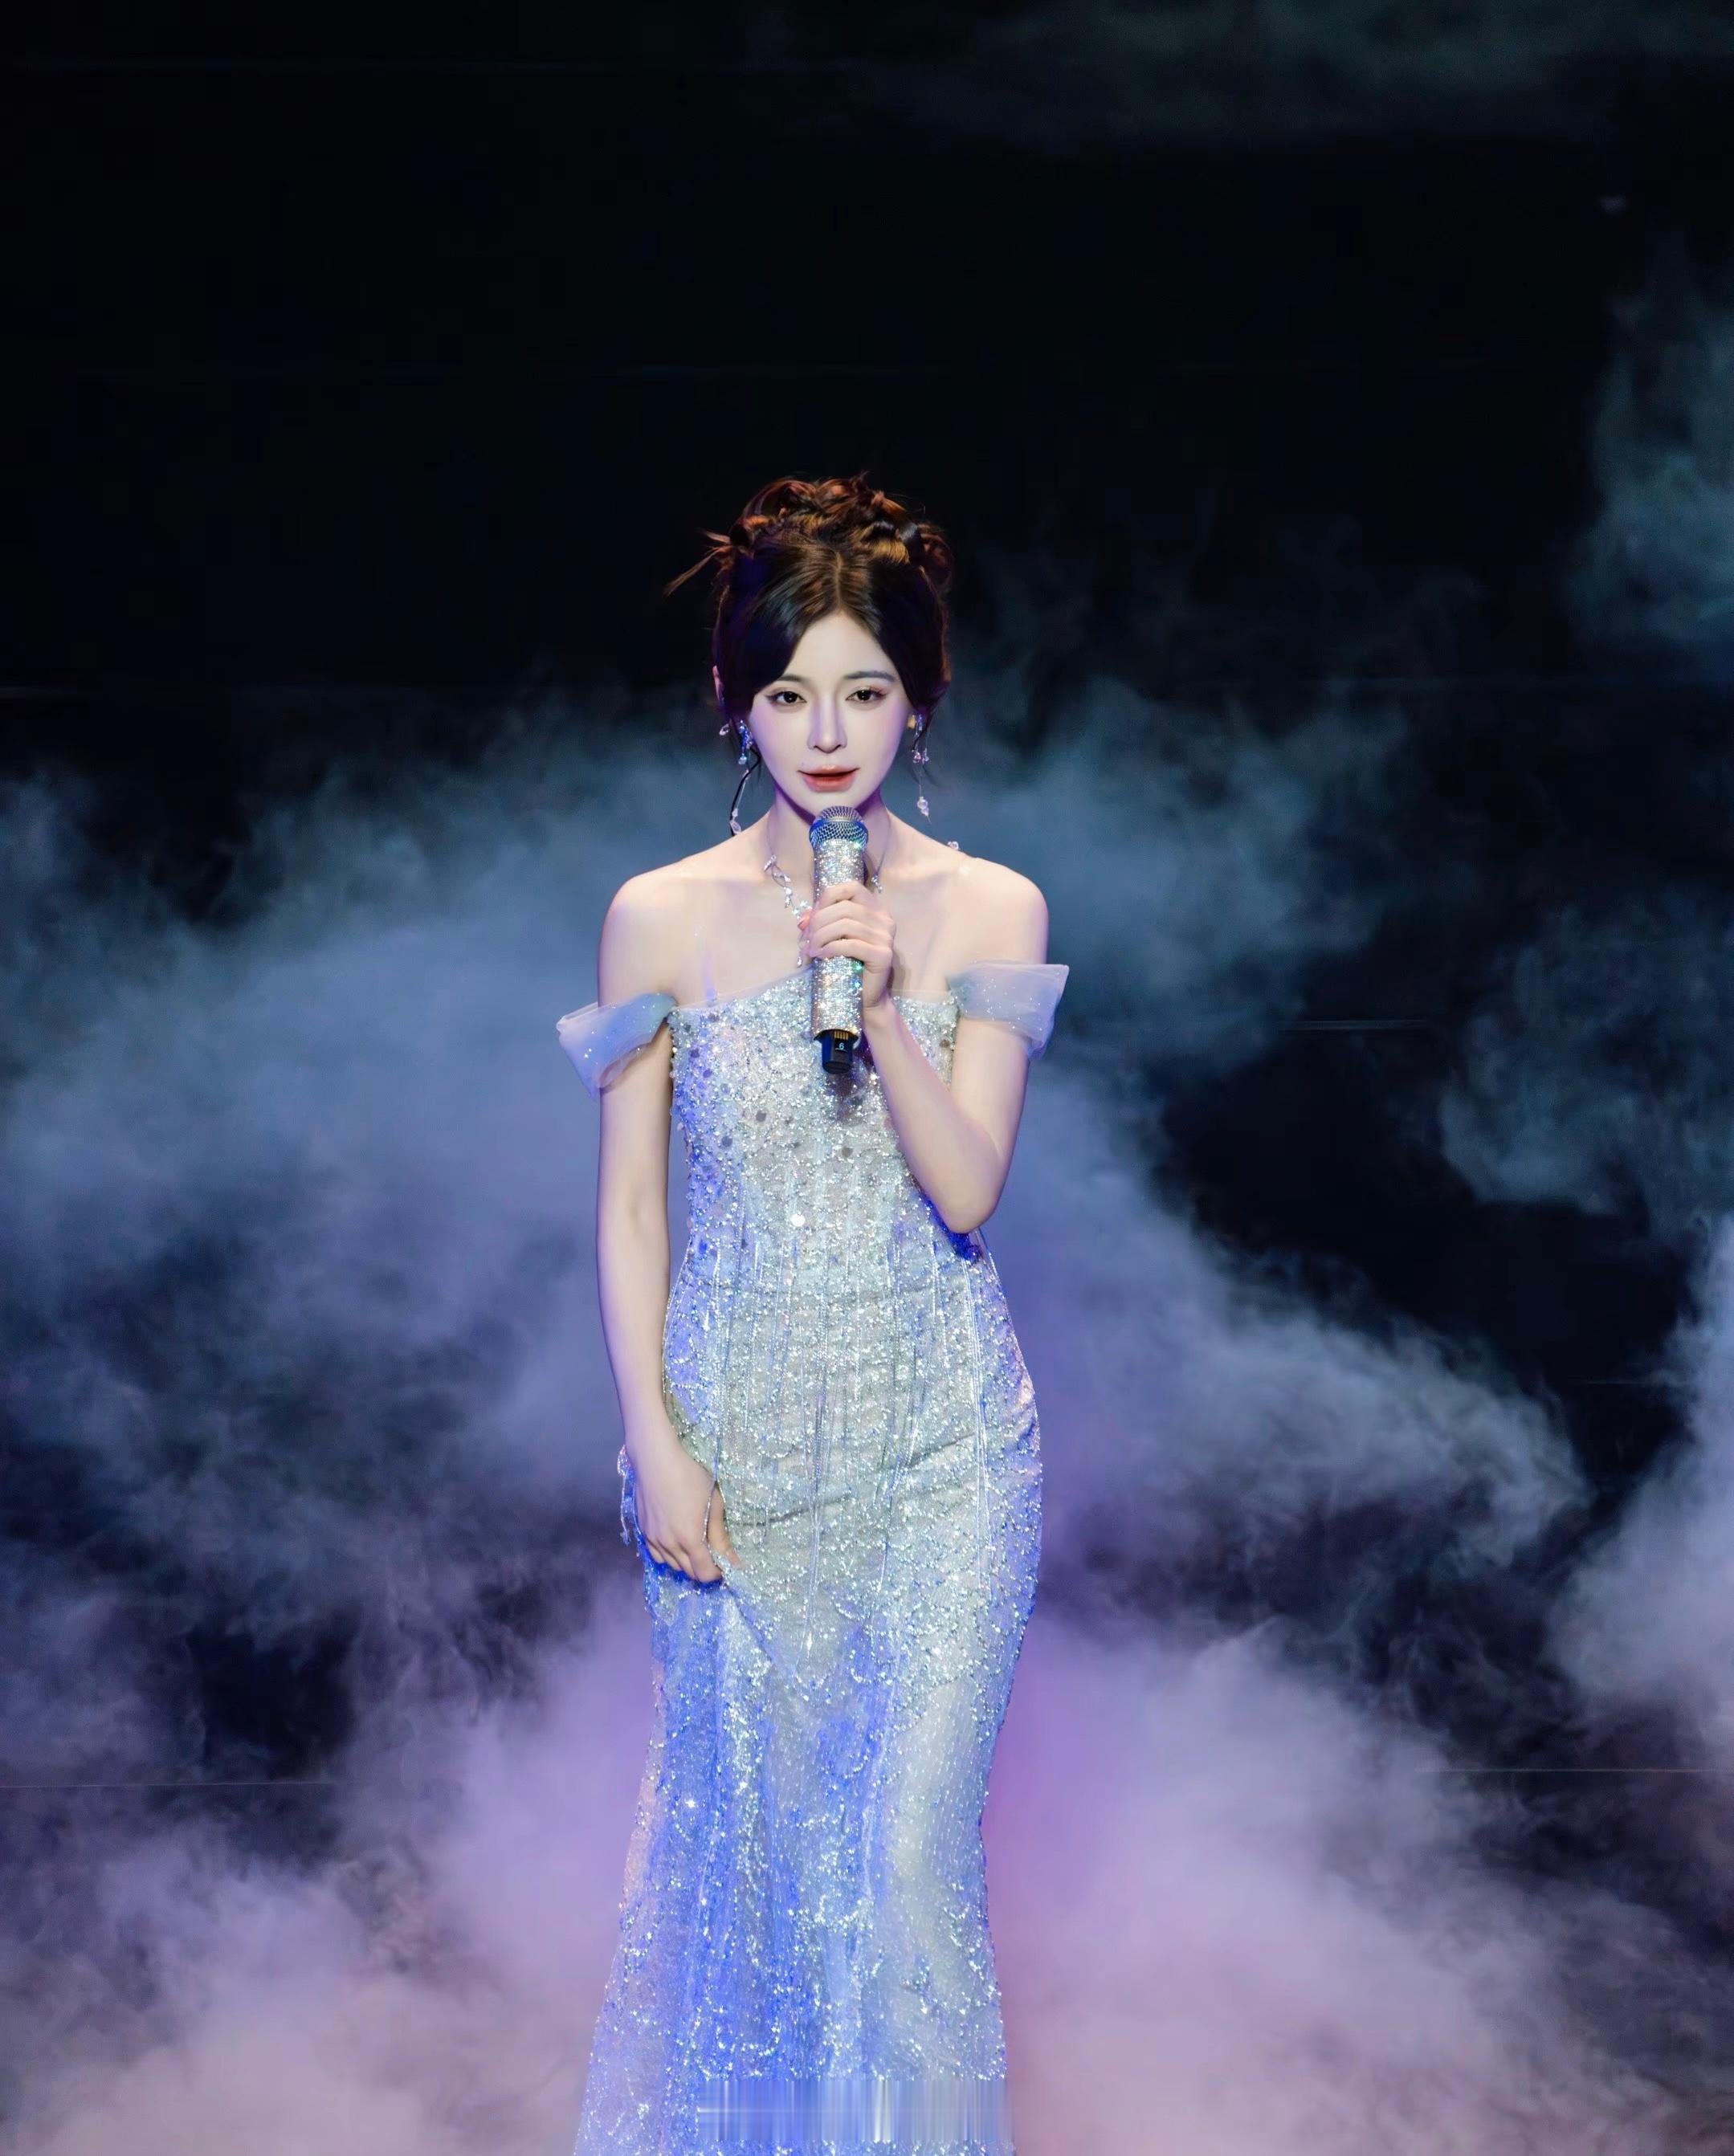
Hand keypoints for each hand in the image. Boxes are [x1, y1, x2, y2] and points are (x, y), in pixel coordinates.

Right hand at [630, 1438, 742, 1582]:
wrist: (656, 1461)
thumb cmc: (690, 1477)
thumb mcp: (713, 1504)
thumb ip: (720, 1536)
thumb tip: (732, 1560)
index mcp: (690, 1539)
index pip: (704, 1573)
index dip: (718, 1573)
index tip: (726, 1565)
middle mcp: (670, 1545)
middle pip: (689, 1572)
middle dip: (704, 1569)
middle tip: (714, 1555)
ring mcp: (653, 1540)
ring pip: (672, 1566)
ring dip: (687, 1563)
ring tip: (696, 1548)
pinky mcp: (644, 1532)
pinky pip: (657, 1556)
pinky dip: (670, 1557)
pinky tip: (676, 1543)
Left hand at [797, 877, 895, 1013]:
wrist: (864, 998)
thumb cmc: (847, 965)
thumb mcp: (831, 939)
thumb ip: (820, 923)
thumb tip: (802, 920)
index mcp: (875, 909)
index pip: (851, 887)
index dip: (827, 897)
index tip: (812, 918)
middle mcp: (884, 920)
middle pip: (845, 907)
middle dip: (819, 922)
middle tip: (806, 939)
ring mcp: (886, 937)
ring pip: (847, 924)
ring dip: (821, 936)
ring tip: (810, 949)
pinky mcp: (884, 955)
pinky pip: (852, 944)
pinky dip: (831, 948)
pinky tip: (820, 955)